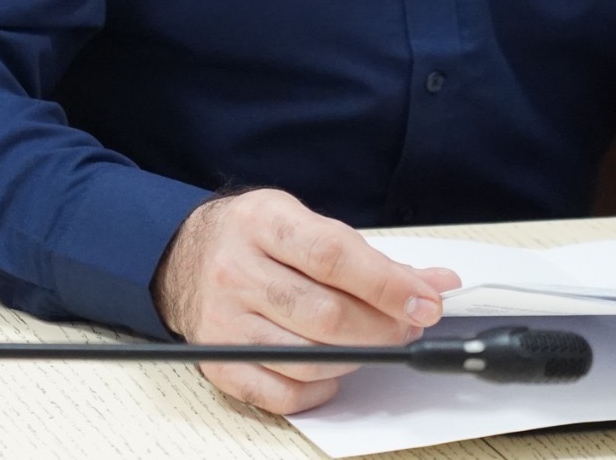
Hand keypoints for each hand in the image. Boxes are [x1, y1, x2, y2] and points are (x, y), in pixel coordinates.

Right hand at [152, 188, 460, 414]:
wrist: (183, 256)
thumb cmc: (251, 239)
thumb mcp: (303, 223)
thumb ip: (366, 256)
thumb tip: (433, 284)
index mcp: (260, 223)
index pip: (333, 257)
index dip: (388, 285)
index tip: (426, 301)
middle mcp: (235, 271)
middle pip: (326, 315)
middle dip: (384, 328)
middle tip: (408, 326)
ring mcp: (223, 321)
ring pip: (311, 359)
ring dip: (358, 357)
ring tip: (372, 341)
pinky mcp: (218, 362)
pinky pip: (284, 393)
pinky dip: (322, 388)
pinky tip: (332, 368)